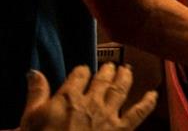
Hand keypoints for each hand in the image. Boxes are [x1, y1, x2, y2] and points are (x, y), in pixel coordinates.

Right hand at [20, 63, 156, 130]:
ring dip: (125, 77)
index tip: (83, 72)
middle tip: (110, 66)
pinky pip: (138, 113)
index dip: (82, 72)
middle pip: (102, 79)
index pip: (79, 75)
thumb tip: (34, 72)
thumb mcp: (30, 119)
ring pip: (120, 89)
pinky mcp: (121, 129)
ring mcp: (108, 115)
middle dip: (107, 71)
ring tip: (127, 70)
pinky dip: (148, 103)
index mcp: (69, 97)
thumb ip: (36, 94)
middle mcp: (91, 101)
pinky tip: (154, 94)